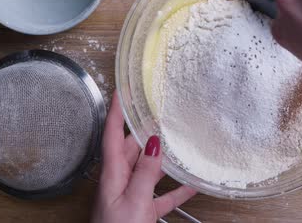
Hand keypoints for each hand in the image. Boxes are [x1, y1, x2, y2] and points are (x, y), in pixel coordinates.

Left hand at [91, 93, 195, 222]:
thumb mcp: (135, 201)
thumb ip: (145, 173)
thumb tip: (153, 142)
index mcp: (112, 175)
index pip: (111, 135)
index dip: (115, 112)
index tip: (120, 90)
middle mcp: (119, 182)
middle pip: (130, 149)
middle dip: (142, 130)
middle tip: (156, 111)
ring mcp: (130, 196)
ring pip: (148, 169)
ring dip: (162, 157)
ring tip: (176, 141)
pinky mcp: (142, 210)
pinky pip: (161, 194)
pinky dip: (175, 188)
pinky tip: (191, 183)